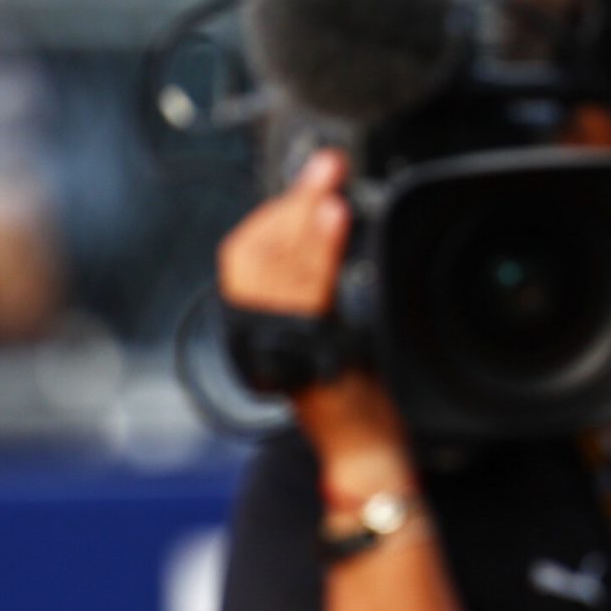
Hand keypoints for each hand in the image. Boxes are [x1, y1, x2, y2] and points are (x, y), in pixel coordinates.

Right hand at [217, 150, 410, 493]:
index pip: (249, 251)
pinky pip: (307, 291)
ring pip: (281, 264)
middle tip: (327, 163)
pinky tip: (335, 217)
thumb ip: (316, 289)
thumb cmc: (352, 392)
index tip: (308, 179)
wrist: (362, 447)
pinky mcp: (305, 353)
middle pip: (262, 248)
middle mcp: (255, 331)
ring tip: (331, 183)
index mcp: (255, 321)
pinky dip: (320, 249)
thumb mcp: (330, 329)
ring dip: (307, 216)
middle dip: (294, 199)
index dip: (275, 209)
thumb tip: (324, 232)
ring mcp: (276, 344)